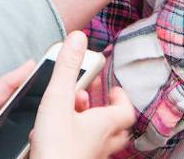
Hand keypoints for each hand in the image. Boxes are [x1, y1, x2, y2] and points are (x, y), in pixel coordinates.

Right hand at [30, 31, 135, 158]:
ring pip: (99, 141)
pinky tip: (57, 137)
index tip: (111, 87)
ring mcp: (90, 157)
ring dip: (88, 125)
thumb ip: (67, 68)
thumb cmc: (56, 148)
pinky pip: (82, 151)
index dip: (121, 97)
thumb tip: (78, 37)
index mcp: (105, 125)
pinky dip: (75, 141)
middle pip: (116, 128)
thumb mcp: (58, 100)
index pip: (126, 110)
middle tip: (91, 98)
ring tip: (71, 113)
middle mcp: (102, 144)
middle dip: (105, 110)